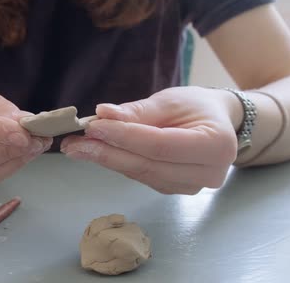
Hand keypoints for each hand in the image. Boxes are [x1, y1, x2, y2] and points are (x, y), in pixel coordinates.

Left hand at [61, 86, 240, 194]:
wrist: (217, 122)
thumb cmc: (196, 106)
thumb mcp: (170, 100)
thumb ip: (137, 112)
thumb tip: (103, 114)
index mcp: (216, 146)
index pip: (159, 145)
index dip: (123, 136)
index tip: (93, 126)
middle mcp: (208, 173)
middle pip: (148, 165)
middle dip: (106, 152)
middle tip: (72, 143)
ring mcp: (192, 187)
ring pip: (141, 174)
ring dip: (106, 159)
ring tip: (77, 146)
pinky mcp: (175, 189)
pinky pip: (142, 176)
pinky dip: (118, 163)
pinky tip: (97, 152)